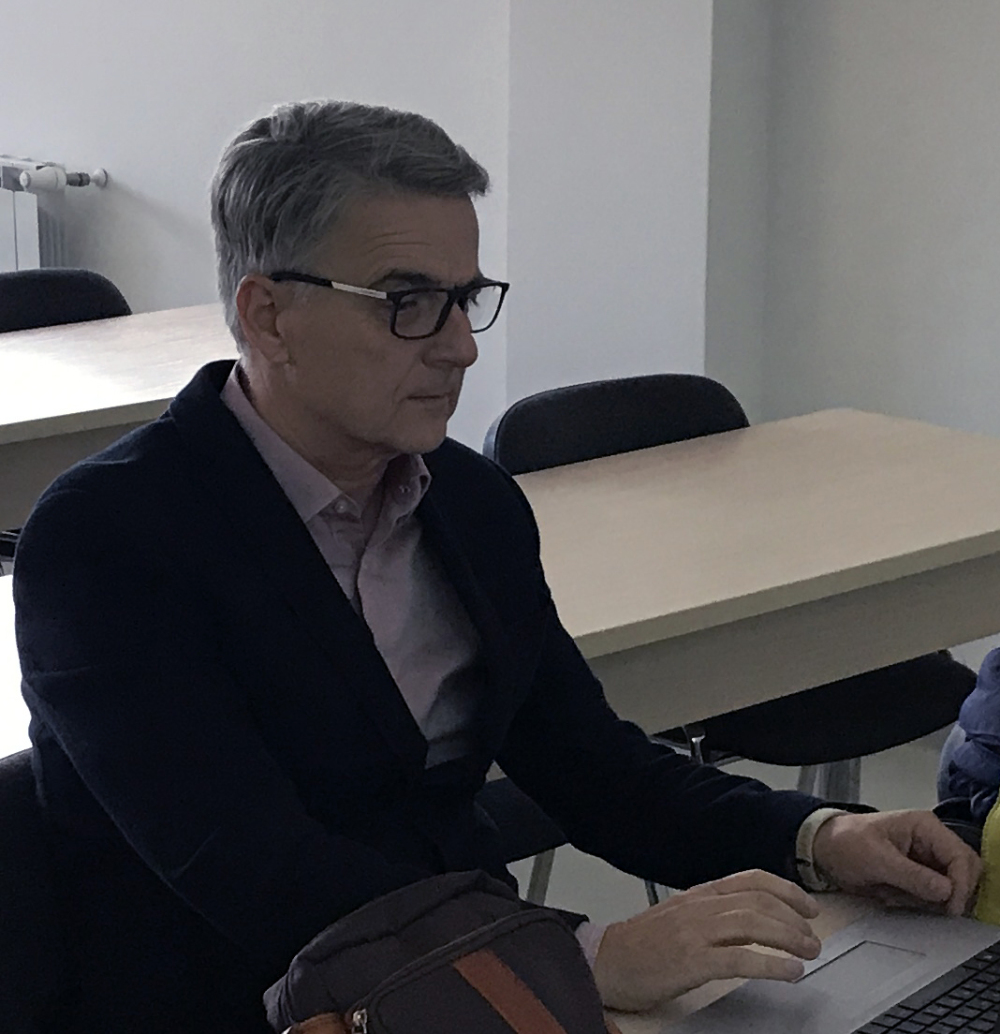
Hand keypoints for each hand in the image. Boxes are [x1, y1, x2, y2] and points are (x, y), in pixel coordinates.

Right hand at [592, 869, 820, 1011]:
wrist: (604, 961)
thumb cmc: (640, 944)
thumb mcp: (679, 916)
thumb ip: (711, 912)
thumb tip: (751, 918)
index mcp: (698, 895)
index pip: (750, 879)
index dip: (786, 890)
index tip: (808, 907)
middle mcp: (699, 907)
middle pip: (758, 901)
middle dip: (794, 918)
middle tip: (813, 938)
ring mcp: (695, 933)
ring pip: (754, 924)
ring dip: (790, 938)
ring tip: (809, 953)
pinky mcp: (691, 961)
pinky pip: (740, 958)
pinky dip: (771, 964)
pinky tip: (788, 973)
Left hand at [812, 810, 980, 915]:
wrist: (824, 850)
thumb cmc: (845, 843)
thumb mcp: (876, 859)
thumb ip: (912, 876)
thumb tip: (946, 892)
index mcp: (924, 827)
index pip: (961, 857)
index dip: (961, 884)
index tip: (950, 907)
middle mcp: (931, 841)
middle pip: (964, 874)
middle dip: (945, 894)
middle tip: (918, 902)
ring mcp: (927, 860)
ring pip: (949, 890)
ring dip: (924, 900)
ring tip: (892, 893)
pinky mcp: (919, 876)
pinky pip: (931, 897)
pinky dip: (915, 902)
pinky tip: (890, 895)